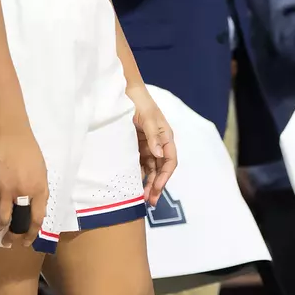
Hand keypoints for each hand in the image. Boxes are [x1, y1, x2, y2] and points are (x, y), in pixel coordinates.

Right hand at [0, 127, 48, 248]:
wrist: (12, 135)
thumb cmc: (29, 151)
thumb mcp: (41, 172)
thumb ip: (38, 190)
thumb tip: (33, 206)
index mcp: (40, 190)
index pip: (37, 219)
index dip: (31, 233)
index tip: (26, 242)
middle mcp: (24, 193)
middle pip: (19, 222)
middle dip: (13, 236)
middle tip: (8, 242)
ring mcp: (7, 190)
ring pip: (2, 218)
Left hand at [129, 84, 177, 203]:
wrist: (124, 91)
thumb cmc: (139, 102)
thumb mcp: (147, 117)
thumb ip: (154, 136)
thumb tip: (159, 154)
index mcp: (166, 136)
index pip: (170, 161)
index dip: (164, 177)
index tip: (156, 189)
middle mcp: (159, 143)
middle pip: (161, 169)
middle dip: (157, 185)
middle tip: (149, 202)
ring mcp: (148, 145)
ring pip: (151, 169)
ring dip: (147, 183)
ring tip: (140, 199)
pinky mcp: (136, 146)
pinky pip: (140, 163)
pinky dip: (138, 175)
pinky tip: (132, 185)